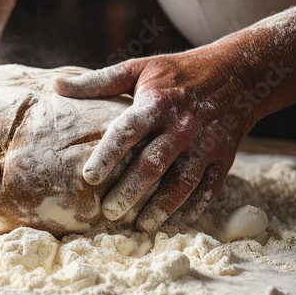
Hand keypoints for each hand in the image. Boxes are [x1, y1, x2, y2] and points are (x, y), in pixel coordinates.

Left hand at [54, 50, 253, 230]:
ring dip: (161, 207)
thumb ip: (98, 81)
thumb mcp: (139, 69)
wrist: (240, 74)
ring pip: (182, 182)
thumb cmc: (177, 74)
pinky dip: (192, 207)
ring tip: (140, 225)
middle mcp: (183, 125)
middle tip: (109, 213)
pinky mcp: (225, 158)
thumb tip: (55, 85)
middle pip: (153, 164)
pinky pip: (209, 188)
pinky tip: (174, 221)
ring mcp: (207, 144)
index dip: (107, 155)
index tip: (88, 178)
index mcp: (158, 102)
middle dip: (130, 191)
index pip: (128, 131)